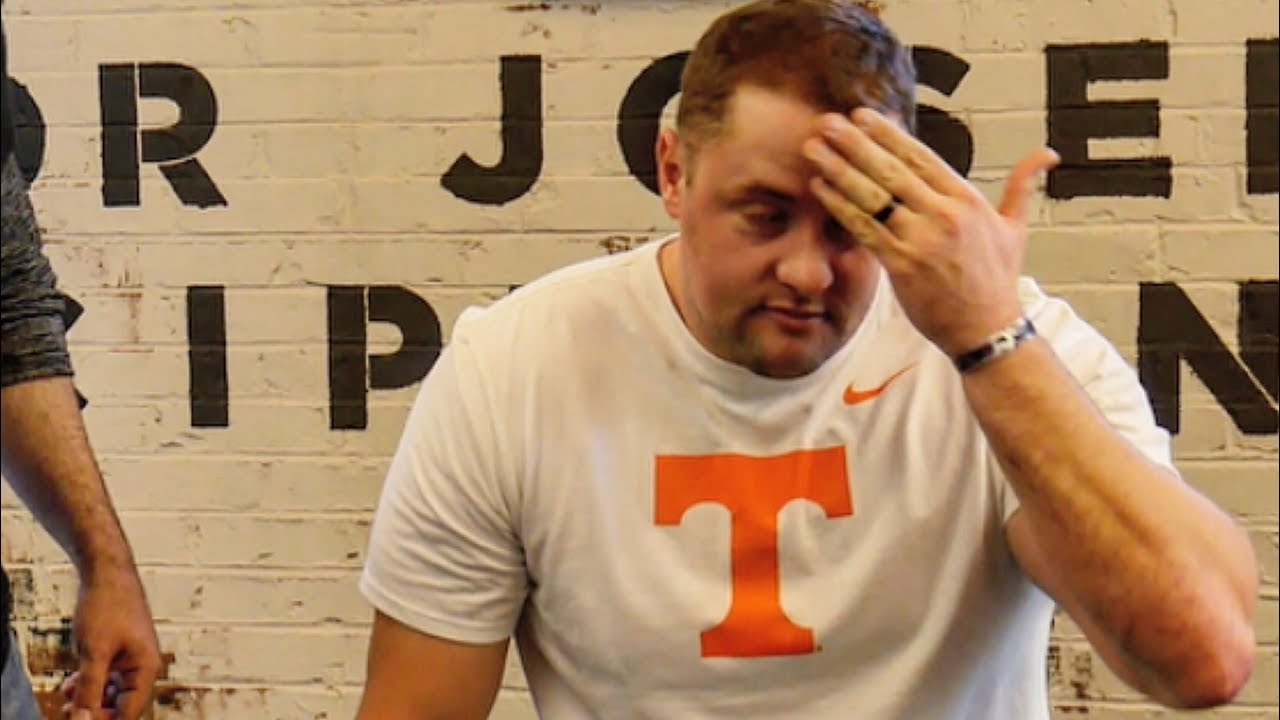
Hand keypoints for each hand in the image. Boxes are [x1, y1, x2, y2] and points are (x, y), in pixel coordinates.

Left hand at [59, 566, 160, 719]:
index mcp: (147, 668)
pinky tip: (71, 684)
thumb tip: (83, 718)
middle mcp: (143, 667)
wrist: (107, 573)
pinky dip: (89, 684)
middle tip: (69, 711)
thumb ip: (89, 688)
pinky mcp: (118, 652)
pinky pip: (106, 678)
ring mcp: (130, 660)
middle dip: (96, 711)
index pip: (130, 712)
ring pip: (111, 693)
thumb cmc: (109, 605)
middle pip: (122, 705)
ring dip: (90, 698)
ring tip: (67, 698)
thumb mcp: (93, 652)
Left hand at [803, 107, 1059, 355]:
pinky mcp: (902, 266)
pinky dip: (839, 207)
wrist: (988, 330)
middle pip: (891, 171)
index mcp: (966, 200)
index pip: (921, 158)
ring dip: (838, 169)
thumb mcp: (1015, 228)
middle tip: (826, 121)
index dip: (889, 135)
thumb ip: (1021, 186)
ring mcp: (921, 241)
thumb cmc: (997, 279)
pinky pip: (864, 230)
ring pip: (872, 197)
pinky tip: (820, 188)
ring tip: (813, 148)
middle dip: (855, 143)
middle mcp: (943, 216)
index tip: (863, 115)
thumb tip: (1047, 154)